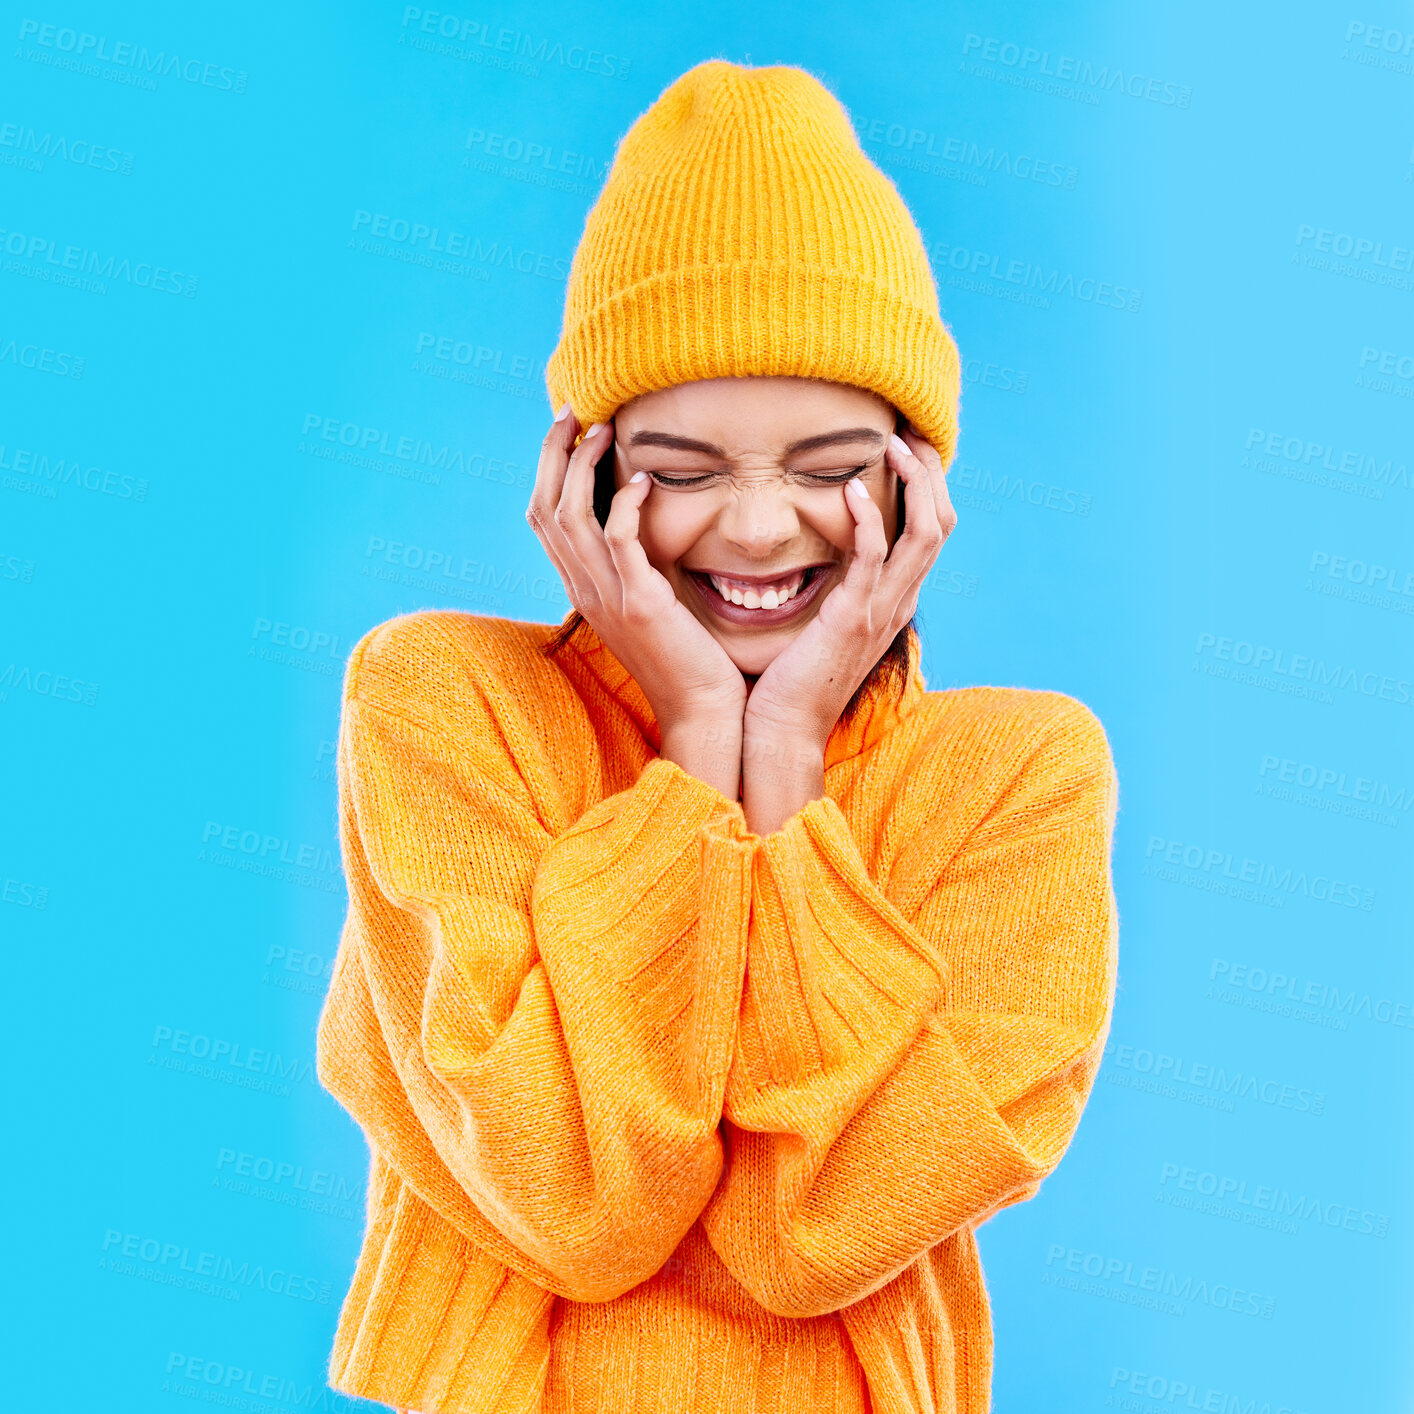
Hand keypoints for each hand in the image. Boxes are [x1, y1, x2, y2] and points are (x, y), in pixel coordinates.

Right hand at [526, 404, 749, 738]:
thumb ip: (633, 570)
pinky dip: (625, 505)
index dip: (549, 469)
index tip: (568, 428)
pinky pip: (619, 542)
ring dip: (584, 468)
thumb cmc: (686, 657)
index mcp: (582, 588)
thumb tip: (637, 529)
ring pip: (572, 518)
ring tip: (604, 432)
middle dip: (554, 454)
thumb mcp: (647, 606)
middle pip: (545, 509)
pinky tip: (643, 480)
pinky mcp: (640, 604)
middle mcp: (584, 590)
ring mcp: (608, 598)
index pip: (543, 518)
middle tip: (574, 411)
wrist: (703, 710)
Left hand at [742, 423, 956, 749]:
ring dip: (913, 483)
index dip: (927, 485)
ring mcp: (881, 611)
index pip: (931, 531)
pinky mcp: (852, 619)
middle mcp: (899, 602)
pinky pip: (874, 559)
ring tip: (890, 445)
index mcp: (894, 600)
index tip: (905, 446)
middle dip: (930, 472)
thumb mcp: (821, 623)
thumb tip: (815, 551)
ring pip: (924, 534)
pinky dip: (871, 519)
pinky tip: (852, 489)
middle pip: (942, 523)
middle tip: (908, 431)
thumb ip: (831, 587)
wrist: (781, 730)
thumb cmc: (788, 679)